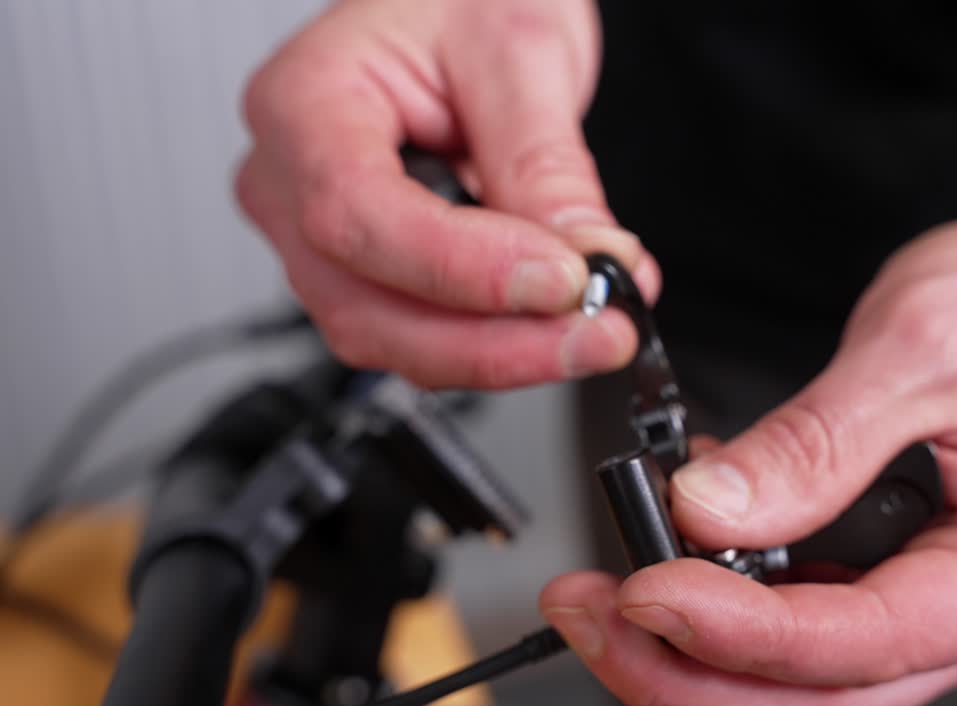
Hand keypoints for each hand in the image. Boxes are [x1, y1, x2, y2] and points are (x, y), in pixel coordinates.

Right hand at [235, 0, 658, 387]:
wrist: (457, 2)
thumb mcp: (519, 53)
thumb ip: (545, 164)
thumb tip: (588, 261)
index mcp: (304, 102)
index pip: (357, 212)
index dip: (462, 268)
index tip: (561, 282)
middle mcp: (290, 182)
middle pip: (365, 305)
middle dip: (495, 340)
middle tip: (600, 333)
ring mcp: (322, 238)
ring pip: (392, 337)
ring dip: (503, 353)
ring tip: (596, 330)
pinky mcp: (369, 273)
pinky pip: (420, 335)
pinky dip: (500, 342)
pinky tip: (564, 325)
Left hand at [542, 215, 956, 705]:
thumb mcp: (918, 350)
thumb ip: (814, 443)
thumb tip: (711, 513)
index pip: (869, 639)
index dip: (746, 633)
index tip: (648, 594)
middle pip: (825, 691)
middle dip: (695, 668)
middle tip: (594, 617)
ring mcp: (936, 606)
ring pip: (802, 676)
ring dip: (697, 650)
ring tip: (607, 591)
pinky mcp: (890, 582)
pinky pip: (799, 621)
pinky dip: (724, 602)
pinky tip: (665, 552)